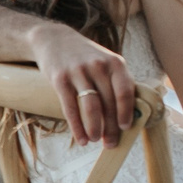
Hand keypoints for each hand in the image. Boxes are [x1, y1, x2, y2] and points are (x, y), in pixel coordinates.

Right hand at [29, 22, 135, 147]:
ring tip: (96, 140)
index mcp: (115, 63)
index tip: (126, 128)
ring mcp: (78, 72)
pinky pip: (70, 107)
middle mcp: (99, 66)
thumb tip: (129, 114)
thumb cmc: (86, 57)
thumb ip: (117, 83)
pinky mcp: (60, 79)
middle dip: (111, 127)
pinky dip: (77, 127)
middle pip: (108, 103)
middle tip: (112, 144)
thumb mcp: (106, 62)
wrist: (53, 39)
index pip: (125, 91)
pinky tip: (81, 139)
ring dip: (95, 128)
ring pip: (91, 107)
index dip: (126, 112)